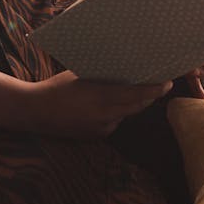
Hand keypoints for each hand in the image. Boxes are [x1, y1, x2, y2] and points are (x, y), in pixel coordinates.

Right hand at [25, 71, 171, 138]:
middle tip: (160, 83)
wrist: (35, 112)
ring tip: (137, 88)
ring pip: (126, 114)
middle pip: (137, 106)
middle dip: (149, 96)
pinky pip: (115, 121)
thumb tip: (125, 67)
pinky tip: (110, 103)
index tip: (168, 81)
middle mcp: (105, 115)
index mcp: (101, 97)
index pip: (137, 94)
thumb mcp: (82, 74)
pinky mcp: (97, 136)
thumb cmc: (57, 86)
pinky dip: (117, 112)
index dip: (155, 89)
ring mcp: (101, 128)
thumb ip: (104, 76)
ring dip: (133, 103)